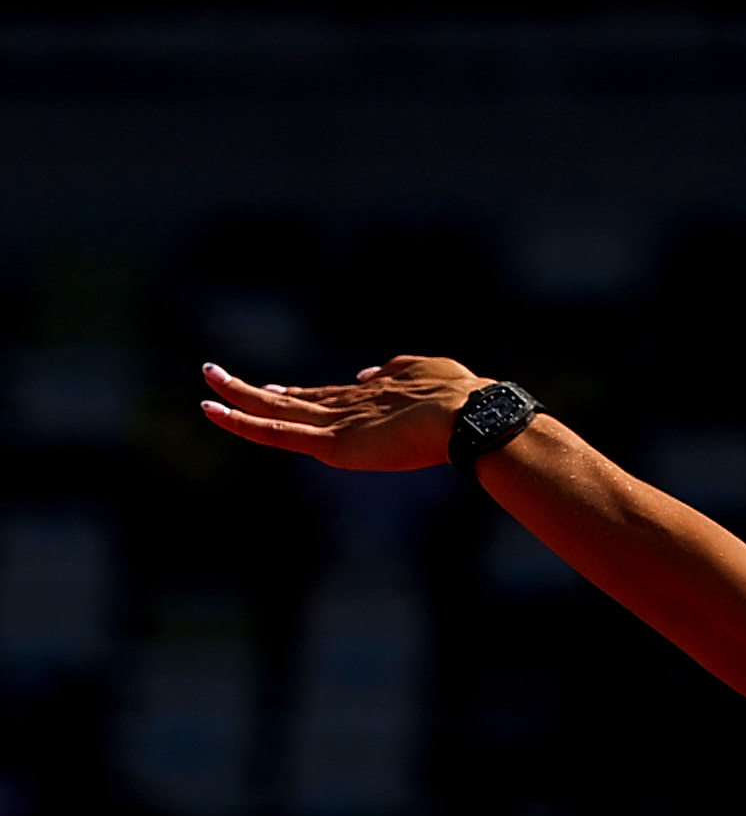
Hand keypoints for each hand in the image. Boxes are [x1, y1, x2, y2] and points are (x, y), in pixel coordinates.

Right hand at [198, 354, 489, 472]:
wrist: (468, 417)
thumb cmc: (455, 395)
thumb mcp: (424, 371)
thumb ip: (398, 371)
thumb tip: (368, 372)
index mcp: (367, 401)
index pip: (322, 399)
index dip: (295, 393)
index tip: (270, 387)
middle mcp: (347, 418)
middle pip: (291, 406)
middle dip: (252, 393)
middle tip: (214, 379)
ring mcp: (338, 432)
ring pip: (277, 415)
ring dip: (240, 399)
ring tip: (207, 387)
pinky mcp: (335, 444)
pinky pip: (279, 431)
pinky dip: (245, 422)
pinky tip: (218, 411)